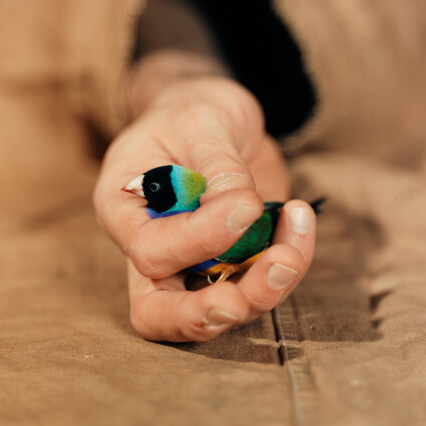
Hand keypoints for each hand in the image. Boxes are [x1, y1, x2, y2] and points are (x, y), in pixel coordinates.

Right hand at [93, 69, 316, 341]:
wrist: (218, 116)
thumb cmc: (194, 111)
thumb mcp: (203, 120)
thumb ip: (219, 167)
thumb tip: (243, 210)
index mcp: (124, 212)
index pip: (149, 252)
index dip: (198, 239)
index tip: (246, 203)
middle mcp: (153, 249)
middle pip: (160, 314)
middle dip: (204, 314)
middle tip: (240, 302)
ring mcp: (195, 264)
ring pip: (220, 310)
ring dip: (263, 289)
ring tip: (292, 247)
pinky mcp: (235, 263)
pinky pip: (261, 283)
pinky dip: (288, 261)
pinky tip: (300, 220)